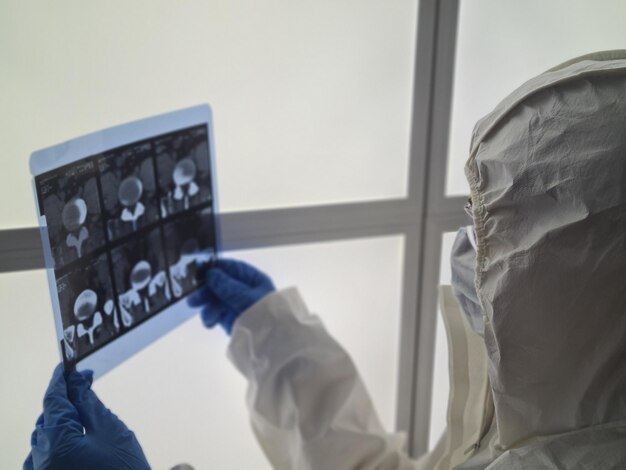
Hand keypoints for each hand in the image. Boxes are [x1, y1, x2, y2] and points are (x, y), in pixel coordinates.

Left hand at [24, 364, 149, 469]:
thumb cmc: (125, 469)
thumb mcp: (111, 429)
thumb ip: (89, 402)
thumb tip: (78, 380)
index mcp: (57, 445)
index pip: (52, 401)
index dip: (60, 380)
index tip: (67, 366)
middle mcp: (41, 463)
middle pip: (46, 419)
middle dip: (63, 401)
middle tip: (84, 384)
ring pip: (41, 439)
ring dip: (57, 422)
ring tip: (80, 412)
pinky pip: (39, 459)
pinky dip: (52, 444)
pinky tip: (68, 439)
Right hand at [187, 258, 274, 333]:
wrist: (271, 343)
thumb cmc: (262, 314)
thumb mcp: (244, 296)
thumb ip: (226, 285)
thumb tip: (211, 273)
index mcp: (254, 280)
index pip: (232, 268)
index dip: (216, 268)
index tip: (198, 271)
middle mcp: (245, 291)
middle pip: (221, 284)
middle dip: (207, 290)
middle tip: (193, 299)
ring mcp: (238, 305)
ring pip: (216, 299)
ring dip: (208, 306)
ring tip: (206, 316)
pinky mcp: (232, 319)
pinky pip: (217, 313)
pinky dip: (211, 316)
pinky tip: (210, 323)